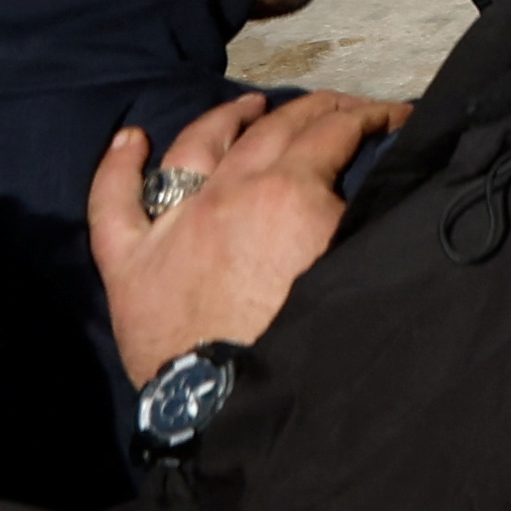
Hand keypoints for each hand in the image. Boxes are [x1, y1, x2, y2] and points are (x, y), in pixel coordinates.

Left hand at [90, 90, 401, 383]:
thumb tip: (377, 184)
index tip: (397, 117)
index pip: (337, 133)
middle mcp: (229, 193)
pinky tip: (129, 138)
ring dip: (229, 117)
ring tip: (251, 106)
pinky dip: (117, 165)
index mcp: (290, 193)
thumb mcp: (358, 268)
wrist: (239, 404)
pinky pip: (113, 201)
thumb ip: (363, 217)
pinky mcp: (129, 260)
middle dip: (318, 109)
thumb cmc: (307, 342)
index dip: (374, 117)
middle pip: (275, 128)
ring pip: (198, 145)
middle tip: (344, 109)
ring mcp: (173, 222)